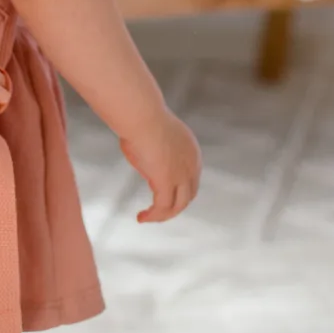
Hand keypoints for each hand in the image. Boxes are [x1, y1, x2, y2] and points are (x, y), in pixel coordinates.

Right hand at [120, 108, 201, 222]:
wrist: (142, 115)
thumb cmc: (141, 118)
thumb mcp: (153, 134)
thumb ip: (155, 150)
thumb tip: (144, 158)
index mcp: (191, 150)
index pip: (191, 178)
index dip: (179, 189)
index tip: (162, 193)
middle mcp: (192, 165)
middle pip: (188, 195)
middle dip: (173, 205)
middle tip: (157, 210)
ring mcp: (182, 175)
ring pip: (177, 205)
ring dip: (162, 215)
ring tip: (146, 217)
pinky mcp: (167, 183)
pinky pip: (162, 207)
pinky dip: (153, 215)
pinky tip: (142, 217)